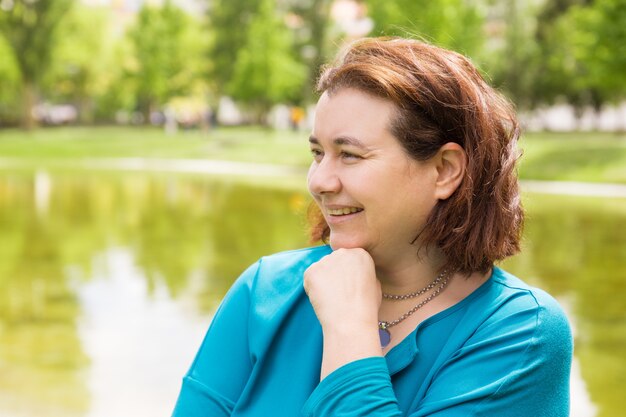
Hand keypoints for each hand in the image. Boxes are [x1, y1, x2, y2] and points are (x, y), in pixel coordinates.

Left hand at [304, 248, 382, 377]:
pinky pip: (310, 278)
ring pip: (321, 269)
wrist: (350, 322)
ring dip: (323, 281)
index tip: (350, 287)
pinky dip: (312, 288)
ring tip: (331, 299)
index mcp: (360, 254)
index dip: (348, 274)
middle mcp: (342, 253)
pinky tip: (322, 300)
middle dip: (335, 275)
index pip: (350, 259)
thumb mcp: (375, 286)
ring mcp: (325, 261)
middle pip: (334, 261)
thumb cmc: (366, 308)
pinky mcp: (311, 271)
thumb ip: (364, 274)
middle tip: (338, 294)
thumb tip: (356, 275)